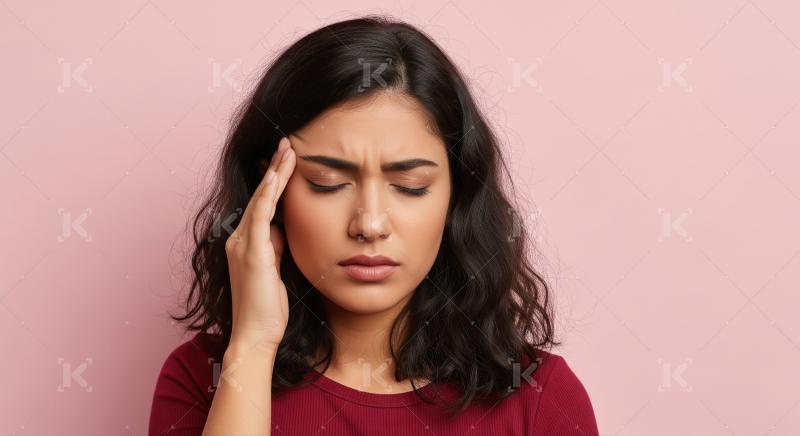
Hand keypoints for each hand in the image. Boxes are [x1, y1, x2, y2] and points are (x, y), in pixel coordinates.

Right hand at [224, 136, 294, 351]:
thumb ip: (277, 249)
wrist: (255, 335)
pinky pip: (260, 215)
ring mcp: (242, 244)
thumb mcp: (276, 271)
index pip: (262, 204)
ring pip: (260, 199)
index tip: (287, 159)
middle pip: (260, 195)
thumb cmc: (267, 308)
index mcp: (246, 243)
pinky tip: (277, 176)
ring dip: (275, 173)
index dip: (274, 181)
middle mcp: (239, 239)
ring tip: (288, 150)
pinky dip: (269, 194)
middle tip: (288, 144)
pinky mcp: (251, 252)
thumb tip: (283, 232)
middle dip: (274, 168)